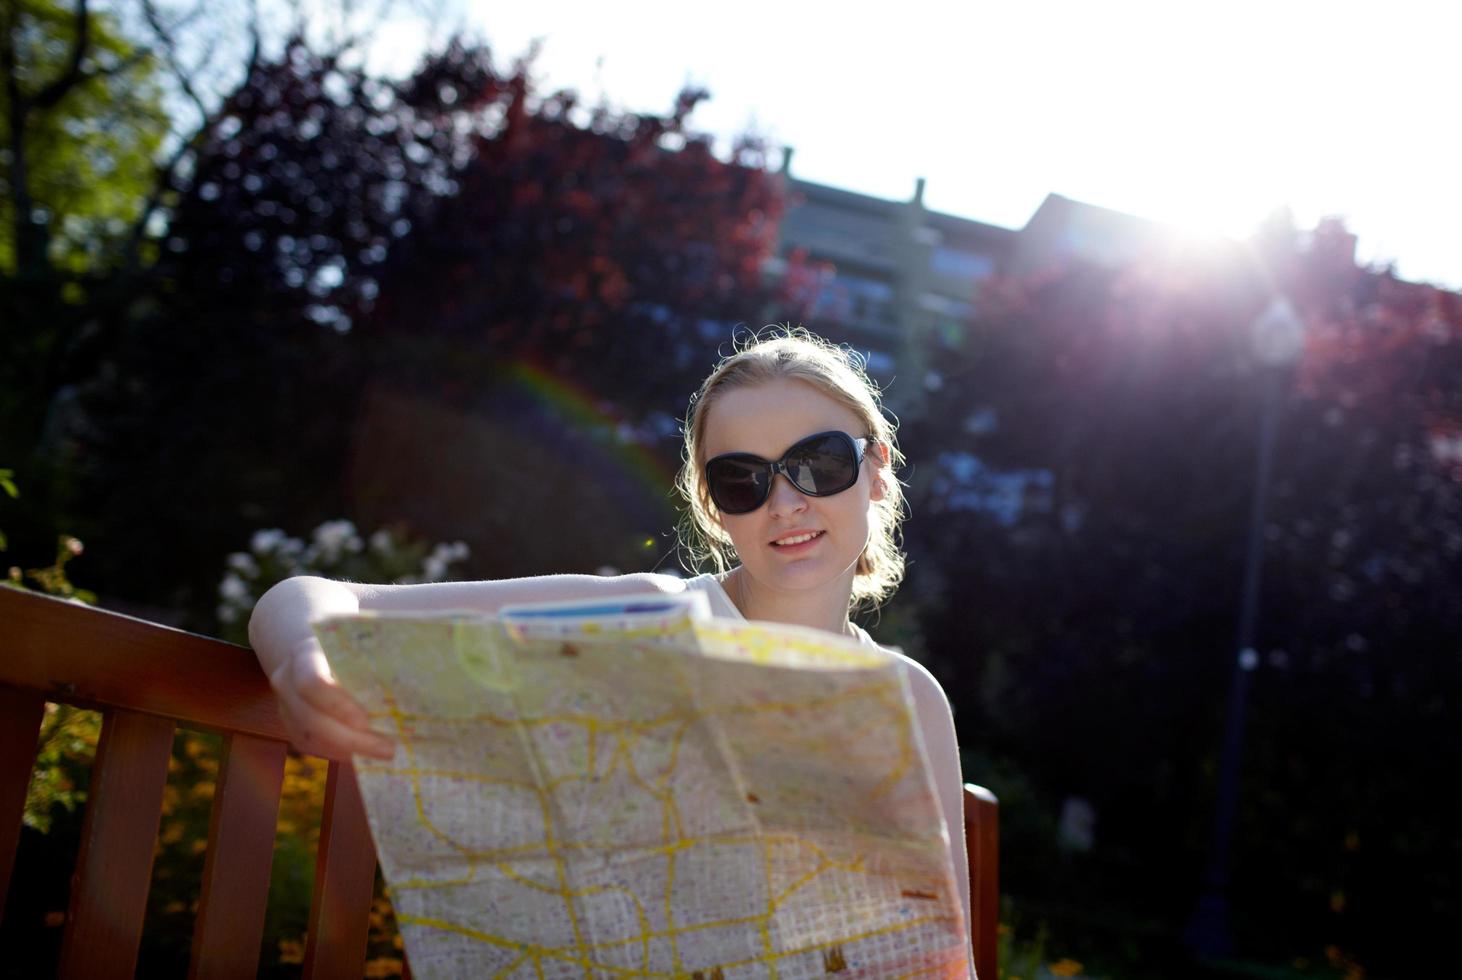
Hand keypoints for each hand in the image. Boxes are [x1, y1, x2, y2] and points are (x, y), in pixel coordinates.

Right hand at [267, 638, 394, 759]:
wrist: (313, 652)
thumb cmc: (346, 645)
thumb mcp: (357, 641)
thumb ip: (375, 659)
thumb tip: (413, 681)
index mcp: (304, 653)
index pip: (312, 682)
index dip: (337, 705)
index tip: (366, 720)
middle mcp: (287, 681)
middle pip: (312, 718)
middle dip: (351, 739)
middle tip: (387, 748)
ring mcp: (285, 707)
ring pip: (312, 738)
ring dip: (350, 750)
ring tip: (385, 752)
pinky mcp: (292, 727)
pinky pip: (314, 746)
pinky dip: (342, 752)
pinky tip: (368, 752)